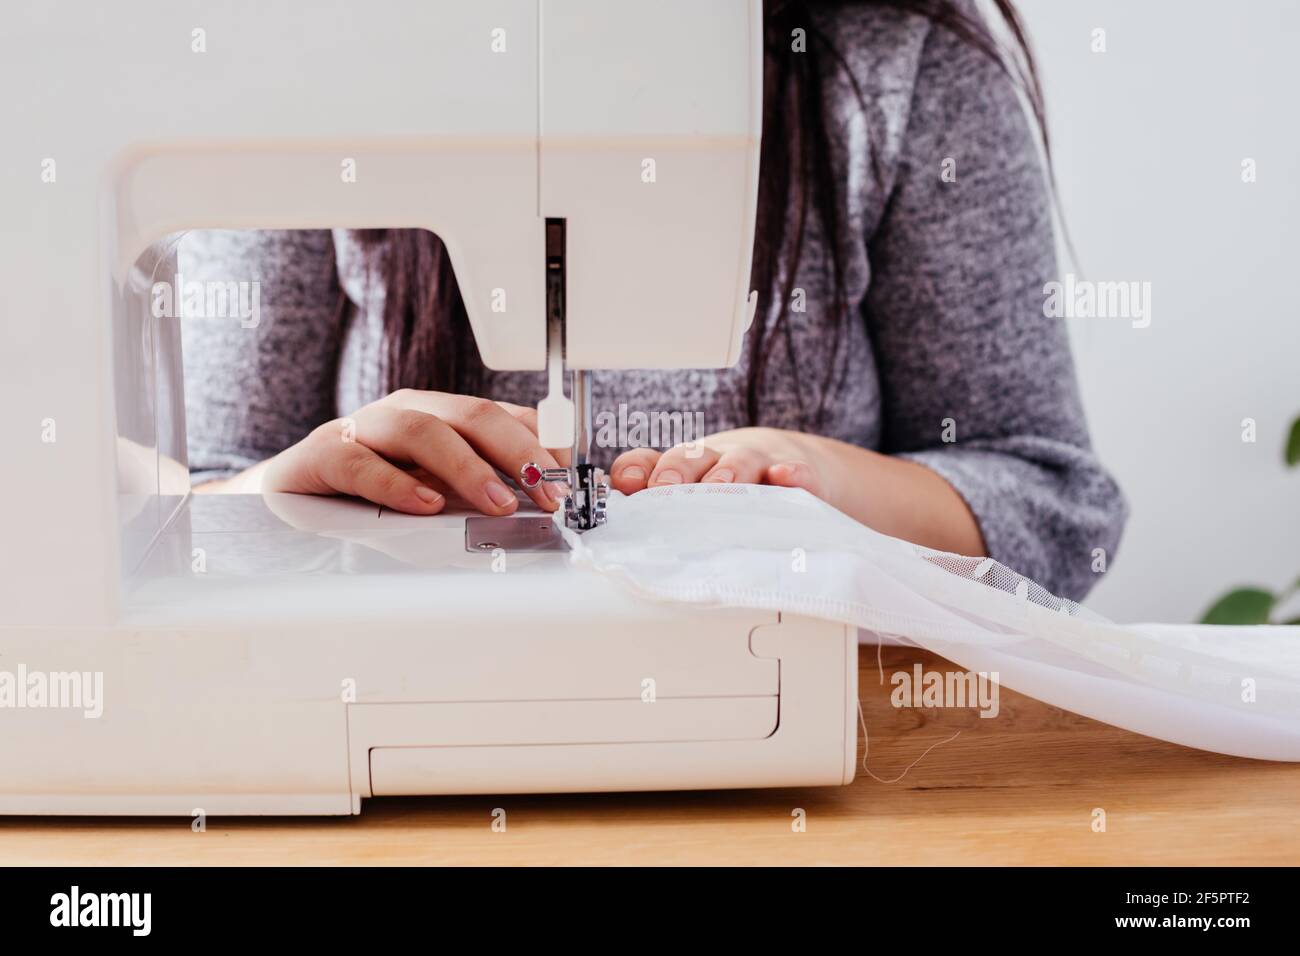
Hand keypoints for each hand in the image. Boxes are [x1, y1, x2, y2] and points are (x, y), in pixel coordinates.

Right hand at [255, 389, 568, 515]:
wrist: (288, 500)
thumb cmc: (369, 497)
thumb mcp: (435, 490)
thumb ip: (479, 490)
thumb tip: (538, 501)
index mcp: (439, 416)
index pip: (502, 415)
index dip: (540, 442)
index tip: (566, 477)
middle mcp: (405, 412)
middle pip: (472, 415)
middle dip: (517, 454)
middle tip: (544, 493)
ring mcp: (363, 430)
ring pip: (422, 430)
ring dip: (469, 468)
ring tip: (498, 504)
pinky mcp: (322, 456)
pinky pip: (362, 464)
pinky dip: (398, 484)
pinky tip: (425, 506)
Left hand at [609, 426, 832, 501]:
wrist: (784, 463)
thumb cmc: (723, 491)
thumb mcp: (687, 500)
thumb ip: (652, 515)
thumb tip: (613, 534)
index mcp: (679, 470)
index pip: (648, 463)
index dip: (635, 470)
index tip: (625, 484)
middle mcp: (712, 463)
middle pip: (690, 458)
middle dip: (675, 472)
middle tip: (665, 490)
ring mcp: (755, 466)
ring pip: (739, 461)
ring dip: (728, 472)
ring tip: (721, 486)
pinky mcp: (795, 475)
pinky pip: (796, 472)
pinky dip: (792, 474)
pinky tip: (786, 477)